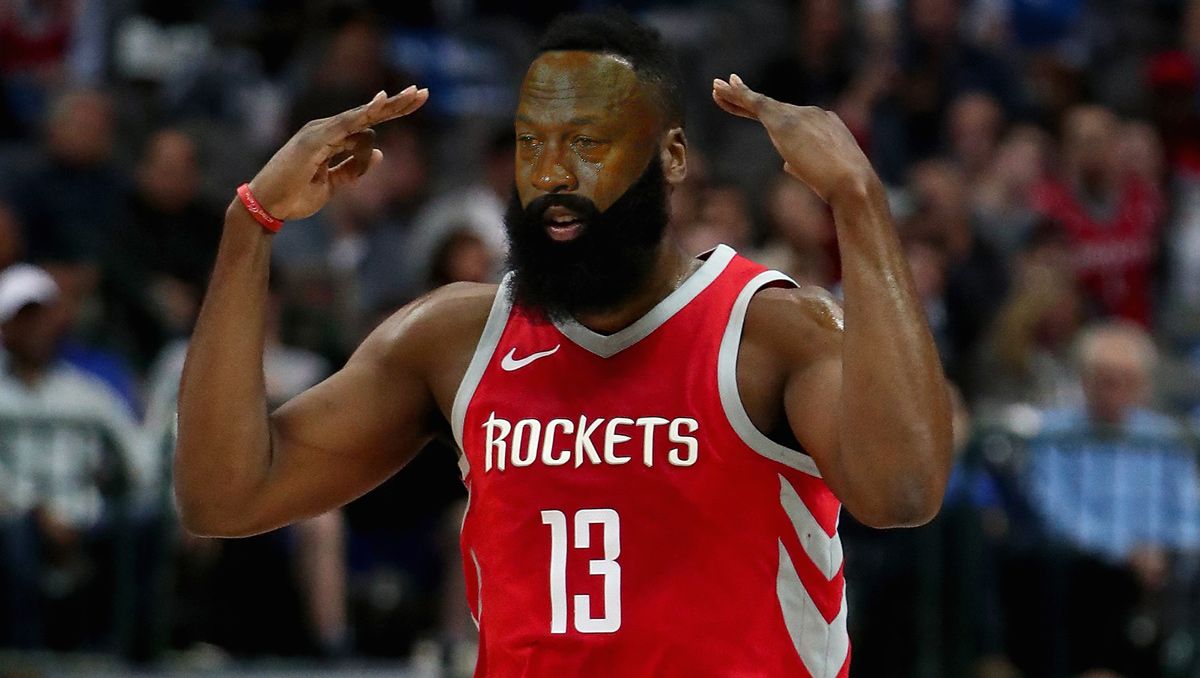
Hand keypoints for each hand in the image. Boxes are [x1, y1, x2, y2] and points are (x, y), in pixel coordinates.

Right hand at [248, 86, 428, 220]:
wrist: (269, 206)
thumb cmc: (296, 195)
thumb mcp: (333, 184)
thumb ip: (353, 168)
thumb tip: (380, 153)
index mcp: (332, 139)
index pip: (368, 122)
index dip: (392, 111)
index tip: (417, 102)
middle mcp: (327, 130)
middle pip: (368, 114)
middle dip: (396, 104)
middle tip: (423, 93)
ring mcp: (320, 132)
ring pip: (361, 116)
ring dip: (387, 107)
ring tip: (414, 97)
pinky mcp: (314, 140)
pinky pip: (344, 125)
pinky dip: (362, 113)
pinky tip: (380, 103)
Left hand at [712, 74, 874, 204]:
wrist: (852, 181)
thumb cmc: (842, 186)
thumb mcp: (821, 174)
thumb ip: (801, 165)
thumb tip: (786, 165)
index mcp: (824, 124)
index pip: (790, 117)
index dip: (770, 114)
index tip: (755, 108)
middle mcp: (811, 114)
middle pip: (773, 106)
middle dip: (748, 99)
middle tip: (728, 86)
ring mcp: (799, 115)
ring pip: (761, 103)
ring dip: (736, 95)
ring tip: (716, 87)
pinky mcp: (784, 121)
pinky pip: (755, 104)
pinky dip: (738, 96)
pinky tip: (722, 89)